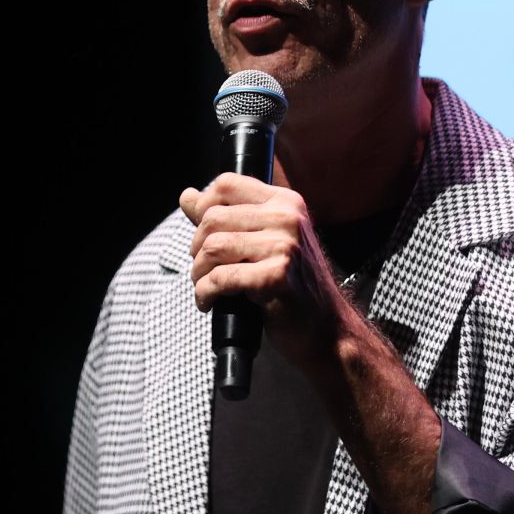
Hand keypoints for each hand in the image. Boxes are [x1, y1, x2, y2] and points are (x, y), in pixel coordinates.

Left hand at [179, 173, 351, 369]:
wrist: (326, 328)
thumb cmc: (292, 285)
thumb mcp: (263, 241)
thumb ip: (227, 217)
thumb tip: (187, 196)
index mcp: (285, 202)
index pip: (227, 185)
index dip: (202, 208)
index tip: (203, 235)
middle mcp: (288, 217)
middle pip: (213, 218)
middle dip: (196, 248)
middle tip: (203, 270)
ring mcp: (285, 245)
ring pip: (213, 247)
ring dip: (199, 273)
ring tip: (206, 288)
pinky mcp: (277, 275)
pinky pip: (221, 277)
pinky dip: (206, 293)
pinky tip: (210, 302)